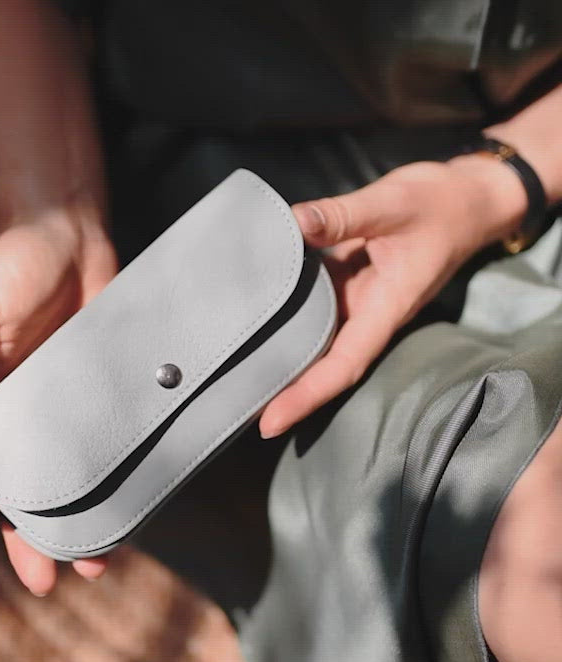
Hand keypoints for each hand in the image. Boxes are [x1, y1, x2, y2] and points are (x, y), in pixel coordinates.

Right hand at [0, 215, 117, 594]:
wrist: (74, 237)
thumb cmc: (11, 264)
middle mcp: (21, 414)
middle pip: (19, 489)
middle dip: (26, 538)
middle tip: (44, 581)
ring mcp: (64, 411)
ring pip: (67, 481)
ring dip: (76, 526)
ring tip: (94, 566)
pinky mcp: (102, 400)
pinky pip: (105, 450)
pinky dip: (114, 485)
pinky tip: (128, 515)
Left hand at [259, 157, 526, 437]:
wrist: (465, 199)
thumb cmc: (440, 205)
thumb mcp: (391, 203)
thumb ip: (342, 215)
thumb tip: (292, 223)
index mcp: (385, 309)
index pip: (343, 366)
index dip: (306, 396)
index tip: (271, 423)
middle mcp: (367, 314)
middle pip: (323, 364)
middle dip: (284, 390)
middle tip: (237, 406)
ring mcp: (354, 300)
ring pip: (314, 336)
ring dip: (280, 352)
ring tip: (236, 370)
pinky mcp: (346, 282)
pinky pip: (311, 302)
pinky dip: (284, 309)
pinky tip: (253, 309)